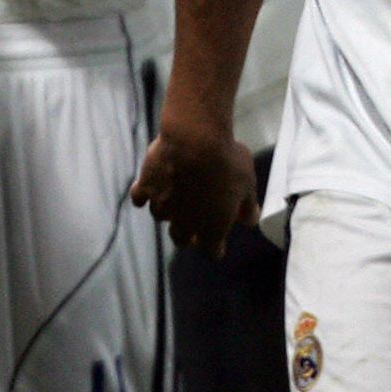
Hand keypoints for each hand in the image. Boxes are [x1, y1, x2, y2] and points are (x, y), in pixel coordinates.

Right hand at [131, 117, 258, 257]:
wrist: (195, 139)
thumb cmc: (226, 161)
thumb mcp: (247, 183)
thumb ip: (247, 205)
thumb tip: (251, 220)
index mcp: (212, 228)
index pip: (211, 252)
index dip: (213, 247)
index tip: (216, 242)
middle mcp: (184, 224)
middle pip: (181, 239)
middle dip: (186, 231)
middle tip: (192, 216)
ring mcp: (163, 206)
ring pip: (160, 216)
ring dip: (166, 208)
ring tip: (173, 193)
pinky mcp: (146, 187)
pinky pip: (139, 197)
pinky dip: (143, 194)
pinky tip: (147, 186)